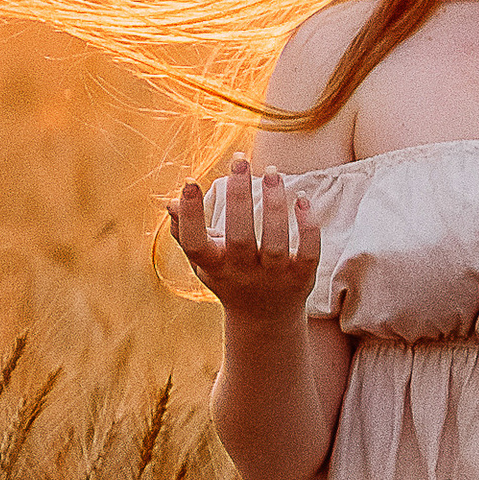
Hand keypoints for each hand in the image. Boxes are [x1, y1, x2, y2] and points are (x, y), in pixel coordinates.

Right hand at [168, 153, 320, 326]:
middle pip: (240, 237)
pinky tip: (302, 198)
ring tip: (271, 171)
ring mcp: (273, 277)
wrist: (264, 319)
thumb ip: (184, 231)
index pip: (195, 243)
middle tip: (240, 160)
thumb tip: (170, 202)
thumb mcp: (203, 260)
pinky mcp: (301, 277)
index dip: (191, 215)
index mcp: (213, 266)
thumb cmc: (228, 276)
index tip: (190, 181)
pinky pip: (308, 251)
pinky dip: (307, 226)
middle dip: (239, 197)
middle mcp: (242, 273)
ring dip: (274, 204)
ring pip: (275, 242)